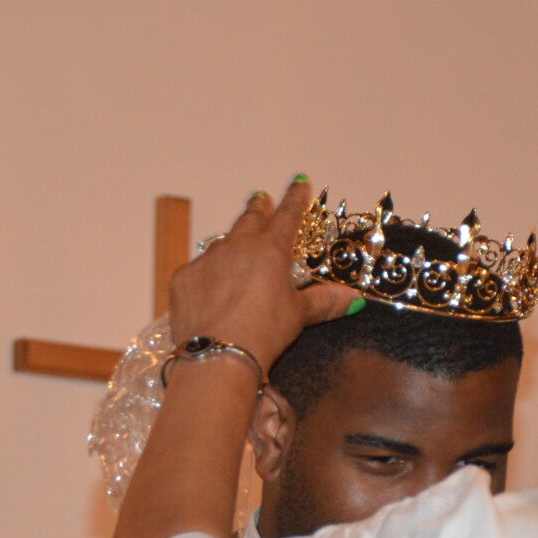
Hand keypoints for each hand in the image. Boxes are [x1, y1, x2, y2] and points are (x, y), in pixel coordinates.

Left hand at [168, 177, 355, 371]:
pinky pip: (198, 271)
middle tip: (259, 198)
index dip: (295, 198)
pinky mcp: (183, 278)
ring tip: (234, 252)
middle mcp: (237, 246)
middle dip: (257, 208)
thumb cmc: (265, 332)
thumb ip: (324, 302)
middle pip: (249, 220)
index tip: (299, 181)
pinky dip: (207, 277)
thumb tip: (354, 298)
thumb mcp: (298, 316)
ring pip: (221, 245)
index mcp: (270, 250)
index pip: (288, 216)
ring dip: (230, 245)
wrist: (217, 355)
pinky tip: (209, 293)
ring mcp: (206, 260)